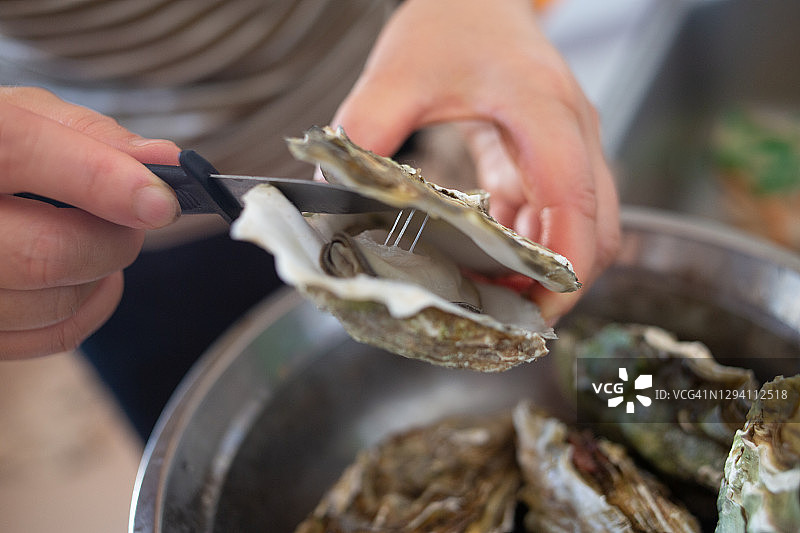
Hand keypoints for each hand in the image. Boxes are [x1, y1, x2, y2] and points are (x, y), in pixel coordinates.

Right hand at [0, 87, 180, 358]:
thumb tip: (163, 159)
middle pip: (46, 252)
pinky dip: (88, 308)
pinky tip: (87, 277)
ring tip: (96, 238)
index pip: (19, 152)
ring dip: (102, 274)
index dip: (100, 179)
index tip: (161, 200)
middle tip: (137, 216)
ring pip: (51, 303)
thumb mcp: (18, 116)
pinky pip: (47, 337)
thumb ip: (88, 134)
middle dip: (115, 240)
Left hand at [332, 0, 619, 320]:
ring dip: (546, 268)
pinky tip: (491, 263)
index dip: (562, 264)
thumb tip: (334, 197)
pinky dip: (533, 246)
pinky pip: (556, 213)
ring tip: (492, 299)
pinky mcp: (553, 154)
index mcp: (541, 109)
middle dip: (561, 282)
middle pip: (597, 226)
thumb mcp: (395, 73)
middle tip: (508, 318)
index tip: (532, 309)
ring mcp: (571, 143)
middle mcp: (572, 130)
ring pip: (585, 226)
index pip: (573, 198)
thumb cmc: (448, 21)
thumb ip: (364, 132)